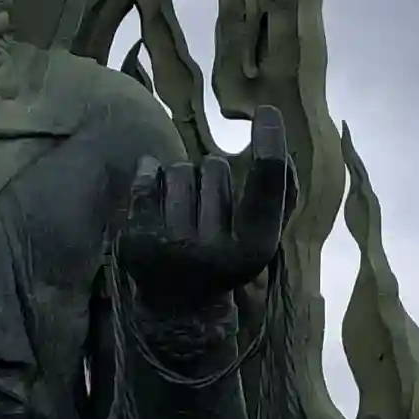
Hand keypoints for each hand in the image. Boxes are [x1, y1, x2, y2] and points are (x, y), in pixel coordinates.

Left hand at [116, 106, 293, 308]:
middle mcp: (214, 252)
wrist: (180, 307)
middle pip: (215, 167)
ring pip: (179, 169)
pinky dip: (151, 176)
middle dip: (211, 174)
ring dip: (181, 178)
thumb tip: (278, 144)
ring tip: (183, 208)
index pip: (265, 187)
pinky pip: (146, 179)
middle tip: (207, 207)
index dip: (269, 146)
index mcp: (254, 249)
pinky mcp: (137, 242)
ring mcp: (171, 249)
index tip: (267, 111)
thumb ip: (281, 191)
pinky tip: (158, 197)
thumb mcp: (262, 233)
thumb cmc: (228, 257)